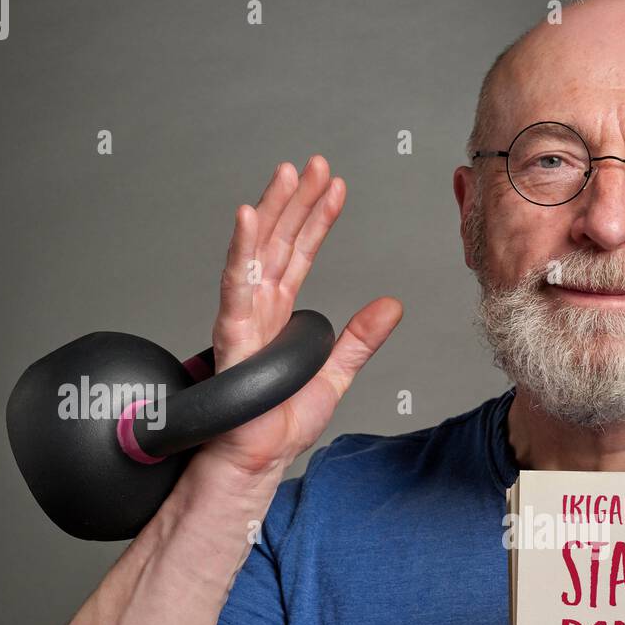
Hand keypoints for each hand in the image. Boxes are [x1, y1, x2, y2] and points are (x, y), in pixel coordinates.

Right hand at [200, 154, 402, 478]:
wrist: (254, 461)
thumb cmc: (277, 424)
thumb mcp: (335, 375)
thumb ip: (360, 339)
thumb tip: (392, 306)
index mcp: (279, 314)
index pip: (300, 254)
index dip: (318, 219)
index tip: (336, 187)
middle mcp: (258, 309)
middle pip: (279, 241)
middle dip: (297, 200)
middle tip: (315, 164)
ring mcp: (242, 318)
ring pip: (257, 251)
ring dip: (272, 210)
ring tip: (289, 174)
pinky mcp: (232, 336)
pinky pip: (236, 286)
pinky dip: (241, 250)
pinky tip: (248, 218)